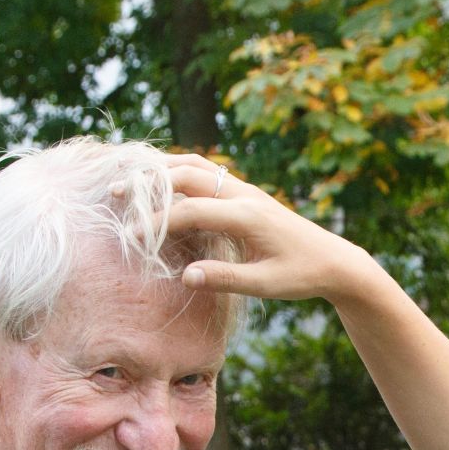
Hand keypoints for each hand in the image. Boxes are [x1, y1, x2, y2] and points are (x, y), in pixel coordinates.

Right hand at [151, 154, 380, 305]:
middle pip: (187, 175)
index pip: (191, 211)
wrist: (333, 259)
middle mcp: (244, 194)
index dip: (157, 223)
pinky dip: (177, 171)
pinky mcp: (243, 191)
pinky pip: (204, 171)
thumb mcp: (266, 284)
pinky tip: (157, 182)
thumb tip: (184, 277)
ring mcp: (244, 188)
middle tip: (115, 193)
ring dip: (160, 169)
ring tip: (128, 179)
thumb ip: (225, 279)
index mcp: (248, 216)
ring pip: (195, 165)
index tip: (130, 237)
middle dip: (149, 183)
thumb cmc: (301, 275)